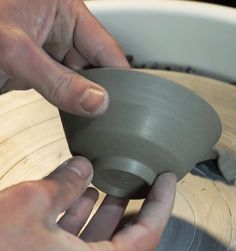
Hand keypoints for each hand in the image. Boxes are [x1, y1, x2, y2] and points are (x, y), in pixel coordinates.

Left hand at [0, 0, 128, 114]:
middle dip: (102, 93)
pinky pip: (60, 90)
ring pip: (77, 81)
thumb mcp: (17, 52)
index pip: (105, 47)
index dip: (119, 77)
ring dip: (84, 102)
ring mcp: (47, 52)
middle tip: (114, 120)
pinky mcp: (35, 70)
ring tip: (100, 124)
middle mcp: (60, 30)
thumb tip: (96, 101)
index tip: (130, 105)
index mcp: (65, 10)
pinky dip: (68, 105)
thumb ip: (58, 81)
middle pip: (94, 66)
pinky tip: (78, 119)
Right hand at [0, 157, 175, 250]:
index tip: (167, 182)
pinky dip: (81, 228)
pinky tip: (79, 202)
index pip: (146, 237)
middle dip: (133, 209)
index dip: (160, 205)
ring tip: (111, 185)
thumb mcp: (32, 202)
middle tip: (142, 182)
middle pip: (125, 245)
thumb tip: (82, 169)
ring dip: (105, 217)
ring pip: (99, 249)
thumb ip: (66, 182)